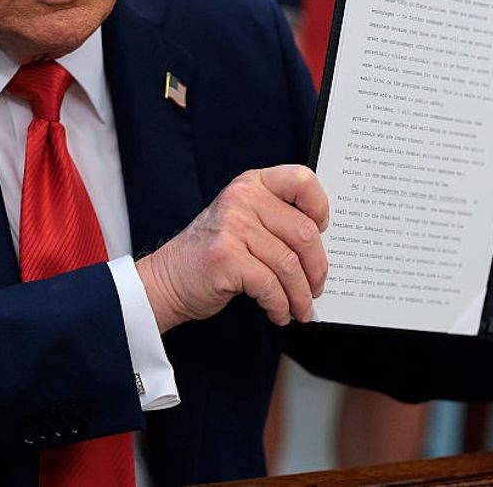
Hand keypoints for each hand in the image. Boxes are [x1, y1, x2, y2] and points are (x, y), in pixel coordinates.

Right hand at [136, 165, 328, 332]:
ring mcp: (233, 226)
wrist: (168, 279)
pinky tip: (279, 313)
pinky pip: (270, 285)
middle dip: (316, 269)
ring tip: (300, 309)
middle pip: (303, 233)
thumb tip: (322, 247)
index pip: (301, 179)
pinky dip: (280, 305)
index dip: (320, 207)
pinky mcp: (226, 257)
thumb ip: (276, 219)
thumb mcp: (243, 221)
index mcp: (251, 184)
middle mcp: (242, 198)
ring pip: (289, 265)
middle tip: (316, 289)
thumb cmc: (214, 253)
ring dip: (300, 295)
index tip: (323, 231)